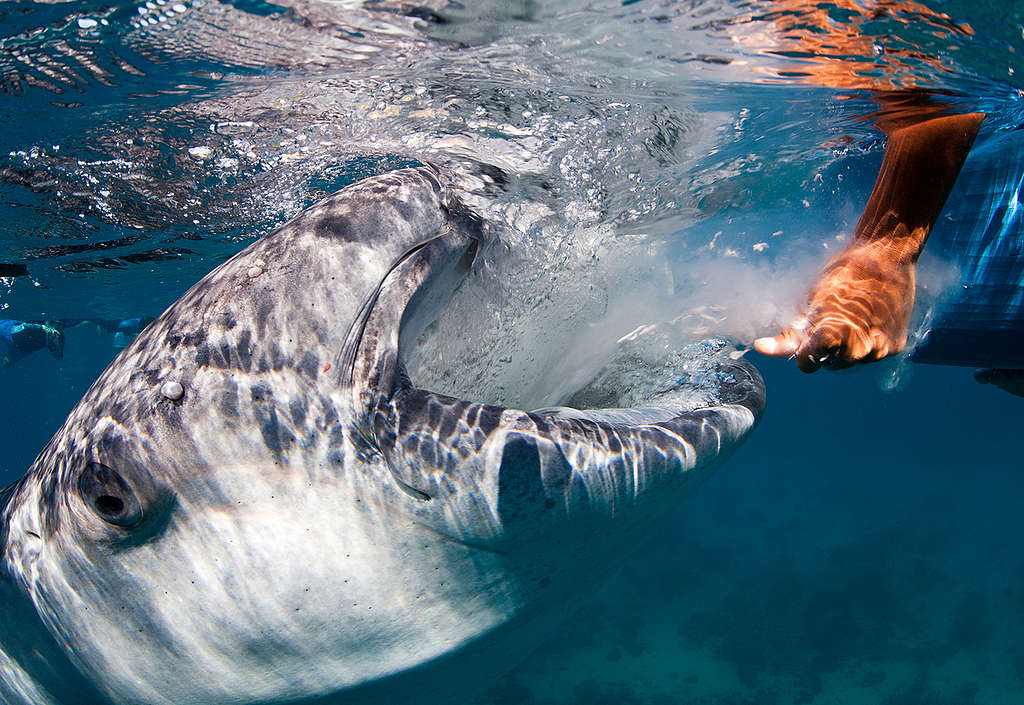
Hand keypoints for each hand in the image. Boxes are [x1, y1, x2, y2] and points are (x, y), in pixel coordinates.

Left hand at [754, 239, 915, 371]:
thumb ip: (789, 332)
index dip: (803, 353)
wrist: (887, 255)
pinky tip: (869, 319)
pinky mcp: (896, 346)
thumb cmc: (843, 274)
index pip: (808, 364)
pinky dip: (867, 342)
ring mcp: (880, 348)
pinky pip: (873, 354)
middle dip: (824, 349)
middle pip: (830, 365)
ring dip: (846, 348)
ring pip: (851, 362)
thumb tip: (760, 348)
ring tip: (851, 317)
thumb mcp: (810, 300)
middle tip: (831, 321)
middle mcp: (859, 347)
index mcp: (833, 334)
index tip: (806, 339)